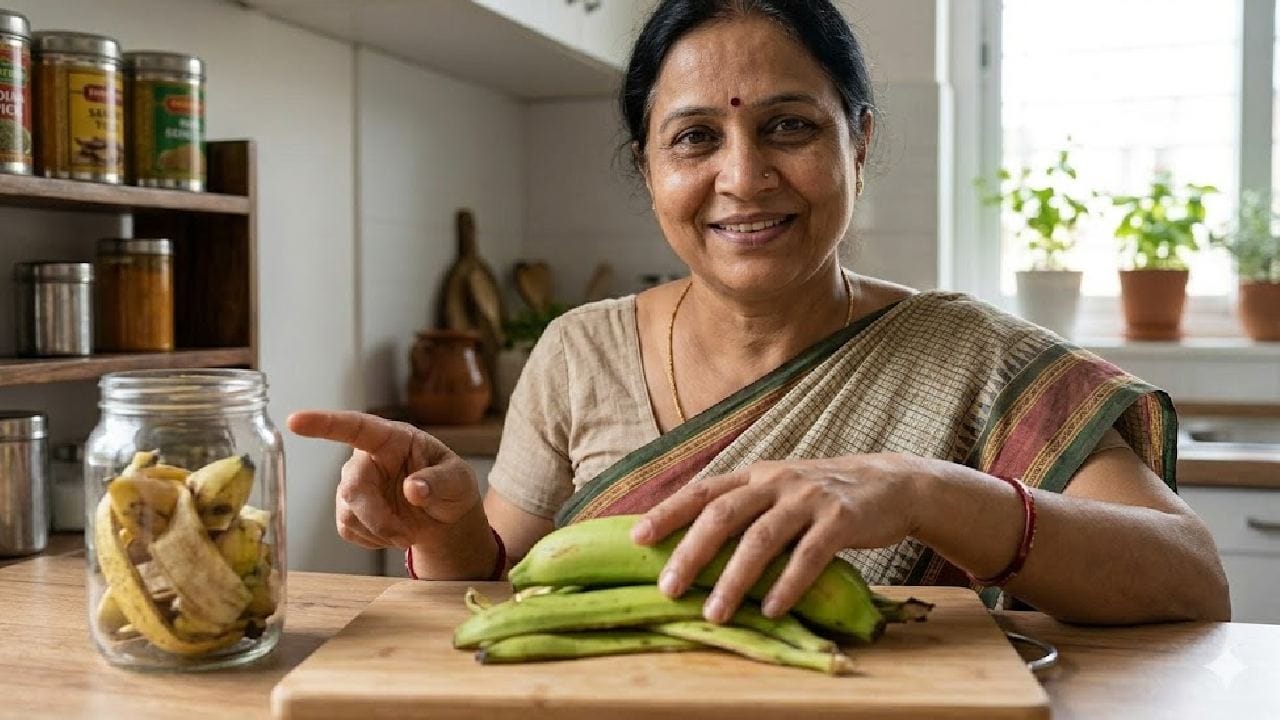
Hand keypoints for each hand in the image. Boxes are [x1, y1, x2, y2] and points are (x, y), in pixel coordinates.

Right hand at [287, 410, 479, 550]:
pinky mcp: (349, 510)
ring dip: (379, 531)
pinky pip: (348, 529)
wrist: (444, 518)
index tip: (295, 421)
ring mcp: (355, 485)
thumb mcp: (459, 481)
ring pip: (348, 511)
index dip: (325, 424)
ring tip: (407, 533)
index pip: (355, 426)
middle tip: (406, 536)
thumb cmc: (451, 487)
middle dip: (377, 517)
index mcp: (393, 439)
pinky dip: (373, 539)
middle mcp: (367, 459)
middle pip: (352, 486)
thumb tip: (413, 488)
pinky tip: (392, 533)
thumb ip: (439, 482)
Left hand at [631, 453, 933, 622]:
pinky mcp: (842, 519)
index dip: (667, 512)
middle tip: (668, 589)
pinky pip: (809, 555)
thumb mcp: (780, 492)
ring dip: (734, 579)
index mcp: (755, 476)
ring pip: (761, 538)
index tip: (636, 538)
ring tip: (714, 613)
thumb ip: (744, 511)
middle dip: (690, 552)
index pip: (702, 491)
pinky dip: (787, 584)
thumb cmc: (823, 498)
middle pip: (723, 514)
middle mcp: (776, 481)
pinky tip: (771, 609)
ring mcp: (809, 498)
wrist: (892, 485)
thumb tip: (693, 549)